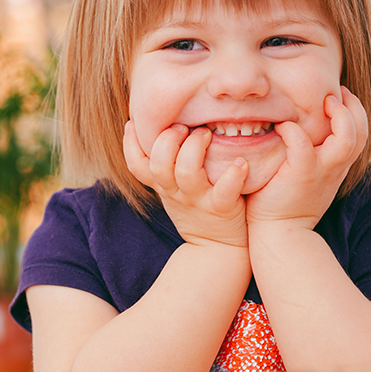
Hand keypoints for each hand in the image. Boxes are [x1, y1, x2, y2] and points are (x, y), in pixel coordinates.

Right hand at [123, 121, 248, 247]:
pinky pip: (224, 191)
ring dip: (195, 148)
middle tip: (183, 127)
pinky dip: (233, 175)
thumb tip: (163, 127)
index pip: (136, 165)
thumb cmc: (197, 210)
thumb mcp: (173, 191)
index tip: (133, 122)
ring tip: (207, 134)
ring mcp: (197, 201)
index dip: (130, 144)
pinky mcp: (221, 208)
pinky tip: (240, 162)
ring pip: (186, 173)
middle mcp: (176, 192)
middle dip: (168, 139)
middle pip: (159, 164)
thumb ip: (167, 165)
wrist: (217, 249)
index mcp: (163, 186)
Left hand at [245, 86, 368, 229]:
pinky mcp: (301, 174)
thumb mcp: (307, 177)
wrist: (280, 234)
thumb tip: (300, 130)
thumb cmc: (285, 203)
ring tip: (323, 102)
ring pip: (347, 138)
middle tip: (335, 93)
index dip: (355, 111)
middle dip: (353, 107)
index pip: (360, 133)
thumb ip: (311, 156)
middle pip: (361, 131)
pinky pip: (302, 144)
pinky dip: (293, 130)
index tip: (340, 97)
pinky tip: (282, 127)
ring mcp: (321, 171)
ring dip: (339, 115)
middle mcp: (335, 167)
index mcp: (337, 166)